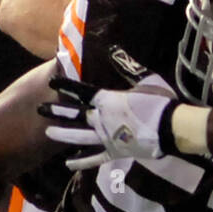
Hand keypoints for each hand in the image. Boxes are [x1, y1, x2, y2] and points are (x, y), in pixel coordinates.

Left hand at [39, 76, 172, 166]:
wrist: (173, 128)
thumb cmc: (160, 101)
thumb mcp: (145, 79)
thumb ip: (126, 65)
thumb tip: (112, 48)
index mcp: (107, 100)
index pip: (81, 91)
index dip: (65, 86)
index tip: (51, 83)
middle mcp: (102, 119)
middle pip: (74, 115)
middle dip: (56, 111)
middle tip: (40, 109)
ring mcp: (107, 138)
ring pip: (79, 137)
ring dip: (63, 135)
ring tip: (48, 133)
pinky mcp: (115, 152)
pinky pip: (94, 158)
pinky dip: (81, 160)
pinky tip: (68, 162)